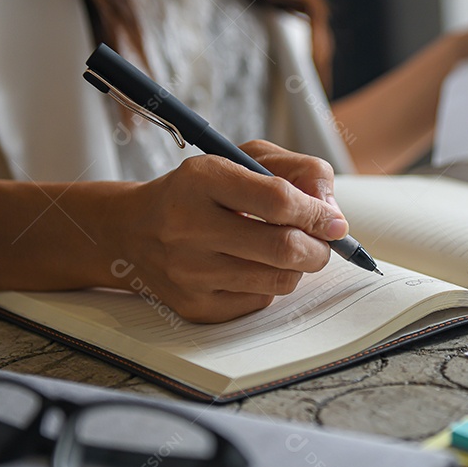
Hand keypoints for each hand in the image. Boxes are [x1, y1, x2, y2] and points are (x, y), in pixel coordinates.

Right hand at [113, 140, 347, 322]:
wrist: (134, 230)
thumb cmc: (201, 191)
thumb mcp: (244, 160)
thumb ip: (297, 172)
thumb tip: (332, 214)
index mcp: (202, 179)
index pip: (278, 199)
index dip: (317, 213)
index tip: (333, 221)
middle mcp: (188, 226)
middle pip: (284, 248)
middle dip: (319, 248)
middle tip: (323, 242)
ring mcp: (189, 272)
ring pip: (279, 280)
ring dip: (299, 267)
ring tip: (289, 251)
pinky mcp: (194, 306)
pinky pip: (259, 301)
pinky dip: (270, 284)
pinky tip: (253, 267)